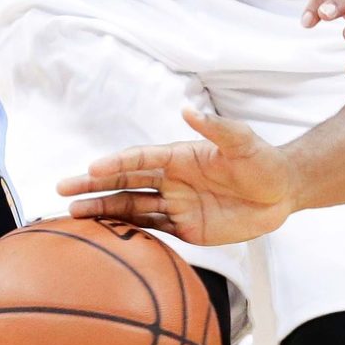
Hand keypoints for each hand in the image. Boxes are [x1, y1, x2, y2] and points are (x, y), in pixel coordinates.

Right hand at [57, 109, 295, 245]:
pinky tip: (105, 235)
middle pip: (126, 183)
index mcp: (179, 157)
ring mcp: (176, 205)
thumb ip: (217, 128)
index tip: (92, 168)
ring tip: (73, 213)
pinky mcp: (186, 228)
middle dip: (94, 186)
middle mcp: (172, 180)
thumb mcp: (243, 141)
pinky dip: (128, 232)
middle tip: (62, 189)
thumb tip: (188, 109)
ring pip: (132, 207)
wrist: (282, 192)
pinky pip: (152, 230)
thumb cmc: (262, 161)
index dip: (117, 163)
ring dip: (104, 210)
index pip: (140, 159)